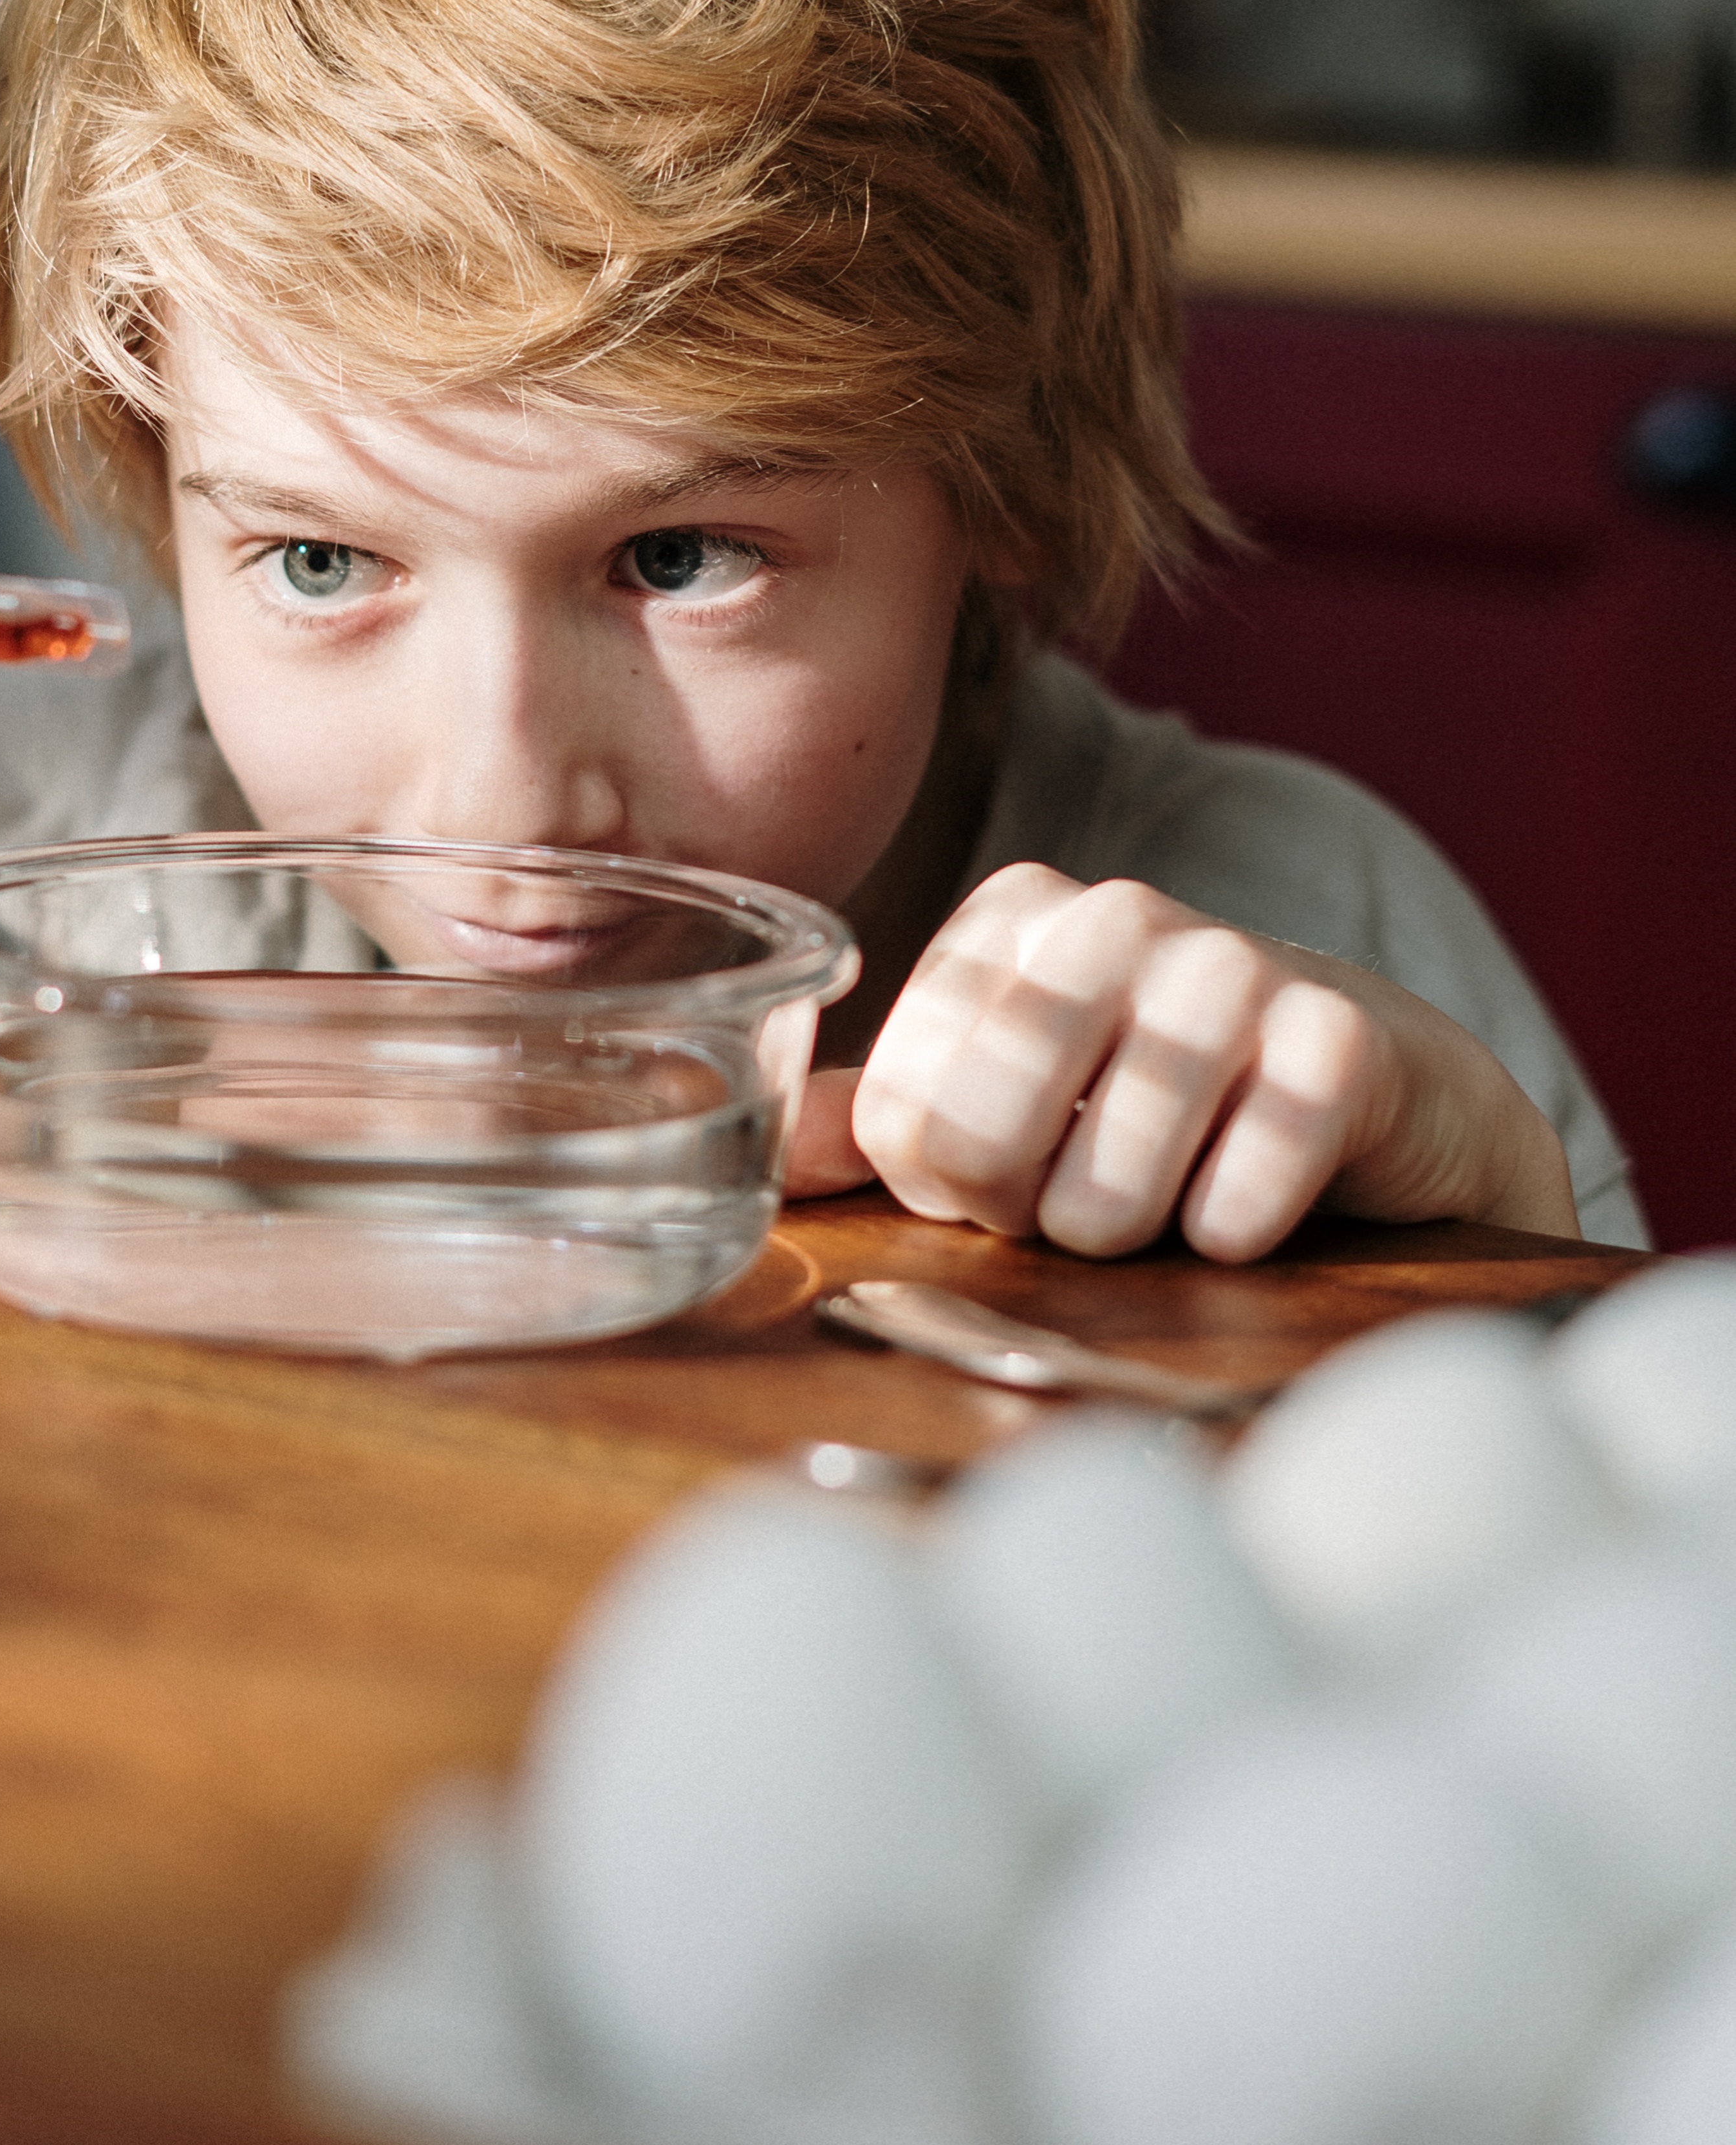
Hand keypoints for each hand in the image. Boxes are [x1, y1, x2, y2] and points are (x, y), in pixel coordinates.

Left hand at [786, 862, 1578, 1258]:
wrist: (1375, 1097)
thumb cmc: (1164, 1103)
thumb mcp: (1024, 1097)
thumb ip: (891, 1119)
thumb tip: (770, 1144)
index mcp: (1017, 915)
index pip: (899, 1108)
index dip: (944, 1183)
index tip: (1006, 1173)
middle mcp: (1117, 915)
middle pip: (982, 1129)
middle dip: (1021, 1211)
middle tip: (1075, 1207)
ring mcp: (1235, 964)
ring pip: (1114, 1172)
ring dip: (1128, 1229)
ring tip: (1161, 1209)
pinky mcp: (1342, 1035)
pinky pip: (1248, 1182)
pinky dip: (1233, 1228)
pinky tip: (1244, 1210)